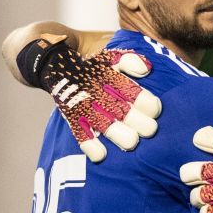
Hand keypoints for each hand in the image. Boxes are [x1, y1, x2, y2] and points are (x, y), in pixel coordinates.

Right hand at [16, 35, 160, 161]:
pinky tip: (101, 155)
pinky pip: (79, 133)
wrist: (56, 65)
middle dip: (140, 122)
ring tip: (132, 142)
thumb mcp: (111, 57)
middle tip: (151, 129)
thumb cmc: (94, 66)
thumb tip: (147, 68)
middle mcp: (97, 92)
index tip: (156, 110)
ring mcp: (83, 105)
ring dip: (119, 135)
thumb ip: (130, 61)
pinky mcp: (71, 117)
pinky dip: (89, 145)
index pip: (131, 90)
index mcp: (110, 77)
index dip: (146, 102)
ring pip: (103, 124)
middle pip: (122, 110)